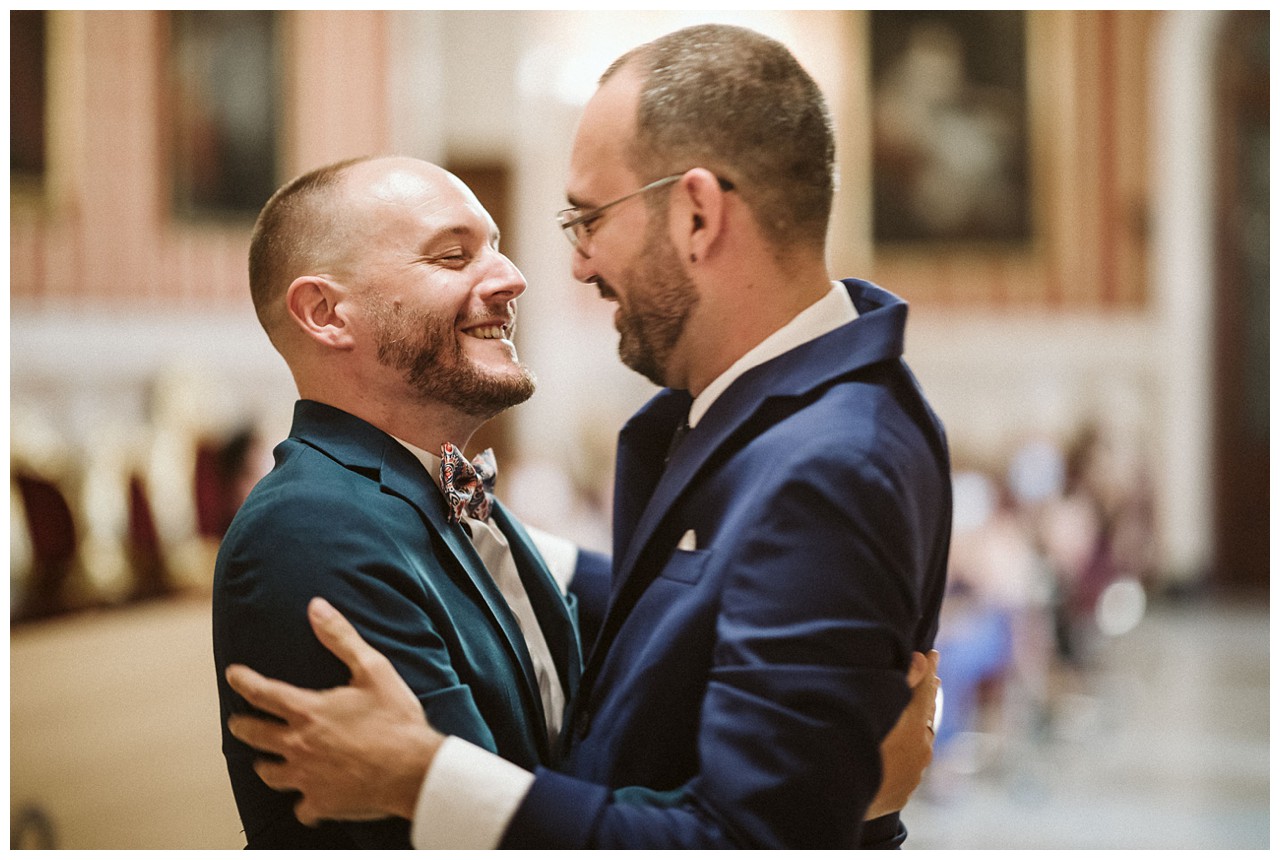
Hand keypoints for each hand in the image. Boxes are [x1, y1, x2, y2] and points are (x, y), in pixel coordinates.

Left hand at [225, 597, 442, 824]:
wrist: (414, 770)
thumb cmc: (396, 718)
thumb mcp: (373, 669)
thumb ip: (341, 638)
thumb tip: (316, 607)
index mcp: (308, 711)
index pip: (262, 692)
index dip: (244, 681)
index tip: (232, 674)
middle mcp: (298, 745)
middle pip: (255, 736)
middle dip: (243, 727)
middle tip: (238, 723)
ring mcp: (307, 778)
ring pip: (270, 774)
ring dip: (266, 765)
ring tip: (265, 762)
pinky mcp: (321, 803)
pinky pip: (301, 807)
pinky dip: (302, 802)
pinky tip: (306, 800)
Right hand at [864, 650, 940, 819]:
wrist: (838, 794)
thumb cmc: (850, 745)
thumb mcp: (874, 706)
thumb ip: (903, 681)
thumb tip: (922, 659)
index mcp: (913, 725)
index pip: (926, 688)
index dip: (928, 668)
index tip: (933, 653)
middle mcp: (920, 749)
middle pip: (926, 715)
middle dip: (926, 695)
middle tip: (931, 677)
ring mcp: (914, 773)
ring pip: (919, 741)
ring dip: (917, 725)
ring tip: (915, 712)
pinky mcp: (903, 793)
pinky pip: (909, 765)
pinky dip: (906, 751)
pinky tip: (896, 750)